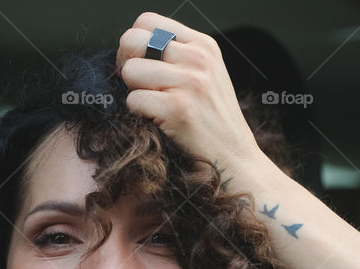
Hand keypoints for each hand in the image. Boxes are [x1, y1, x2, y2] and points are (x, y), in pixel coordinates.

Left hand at [116, 12, 266, 174]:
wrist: (234, 156)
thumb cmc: (213, 118)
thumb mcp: (206, 74)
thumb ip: (176, 56)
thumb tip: (131, 48)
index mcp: (203, 45)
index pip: (147, 21)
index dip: (134, 43)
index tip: (139, 63)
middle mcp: (197, 58)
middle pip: (132, 40)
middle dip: (126, 63)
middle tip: (137, 84)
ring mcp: (189, 83)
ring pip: (130, 71)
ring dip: (133, 91)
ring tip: (153, 104)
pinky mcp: (178, 109)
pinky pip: (133, 100)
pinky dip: (138, 114)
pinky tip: (157, 120)